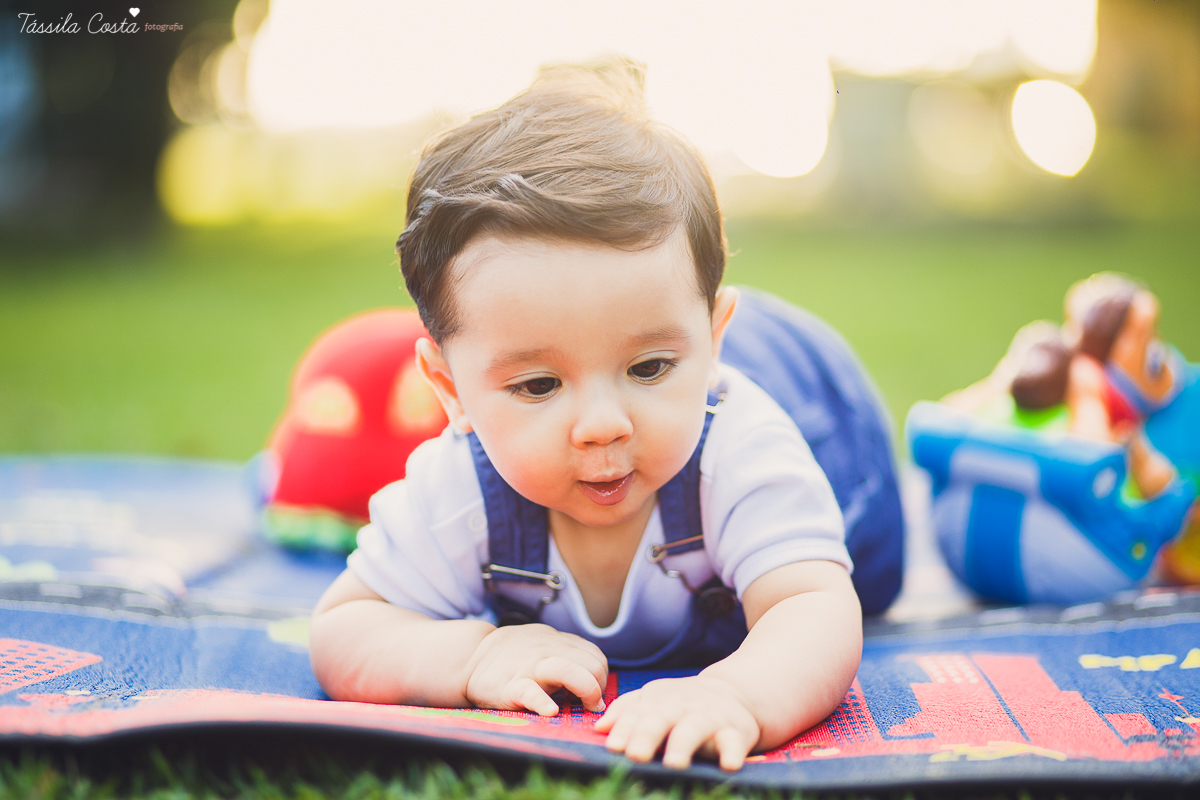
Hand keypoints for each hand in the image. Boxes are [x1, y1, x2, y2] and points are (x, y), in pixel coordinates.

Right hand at [462, 623, 607, 715]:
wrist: (471, 656)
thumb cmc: (514, 655)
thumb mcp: (543, 643)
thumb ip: (567, 654)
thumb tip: (594, 674)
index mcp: (558, 642)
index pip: (596, 657)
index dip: (600, 677)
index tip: (591, 693)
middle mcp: (549, 651)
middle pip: (592, 664)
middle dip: (599, 687)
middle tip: (589, 704)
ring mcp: (530, 667)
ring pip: (568, 671)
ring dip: (587, 690)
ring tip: (585, 706)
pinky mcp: (511, 686)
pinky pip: (530, 692)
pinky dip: (542, 702)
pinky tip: (550, 711)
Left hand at [594, 674, 760, 770]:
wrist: (734, 693)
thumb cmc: (683, 704)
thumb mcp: (654, 700)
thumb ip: (626, 711)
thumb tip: (599, 728)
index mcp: (658, 700)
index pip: (637, 713)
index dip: (625, 728)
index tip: (614, 746)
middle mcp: (681, 707)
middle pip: (661, 718)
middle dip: (647, 735)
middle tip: (636, 754)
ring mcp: (708, 718)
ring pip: (694, 729)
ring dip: (683, 744)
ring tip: (674, 763)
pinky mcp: (735, 732)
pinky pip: (734, 743)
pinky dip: (732, 753)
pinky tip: (728, 765)